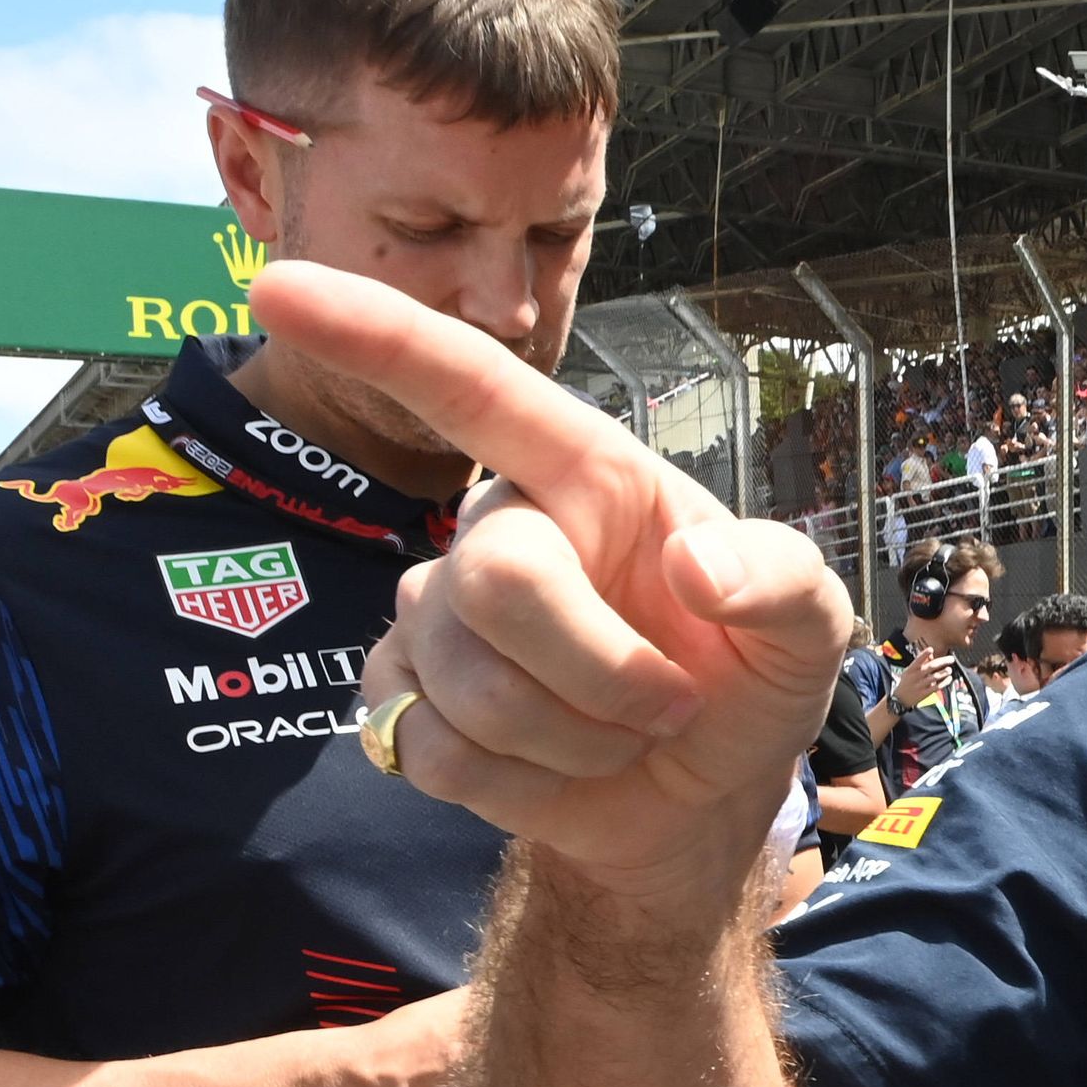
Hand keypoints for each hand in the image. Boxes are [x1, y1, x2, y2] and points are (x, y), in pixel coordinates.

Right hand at [250, 265, 856, 910]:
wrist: (702, 796)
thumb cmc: (747, 679)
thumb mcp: (810, 627)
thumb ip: (783, 580)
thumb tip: (696, 569)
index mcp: (585, 475)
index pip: (472, 388)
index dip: (377, 337)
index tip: (277, 290)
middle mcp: (499, 529)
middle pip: (494, 582)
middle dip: (601, 671)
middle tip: (671, 706)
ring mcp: (437, 619)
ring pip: (468, 688)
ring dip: (577, 740)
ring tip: (623, 734)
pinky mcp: (404, 704)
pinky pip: (430, 751)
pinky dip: (521, 784)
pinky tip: (558, 765)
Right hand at [891, 649, 951, 711]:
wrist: (900, 699)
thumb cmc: (906, 682)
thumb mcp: (909, 671)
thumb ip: (920, 663)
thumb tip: (931, 655)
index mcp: (911, 669)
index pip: (918, 660)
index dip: (924, 654)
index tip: (931, 649)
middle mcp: (916, 676)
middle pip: (930, 667)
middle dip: (942, 662)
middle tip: (951, 659)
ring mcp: (921, 685)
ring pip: (935, 677)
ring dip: (944, 672)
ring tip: (949, 669)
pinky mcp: (925, 693)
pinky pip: (937, 687)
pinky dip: (944, 682)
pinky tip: (949, 678)